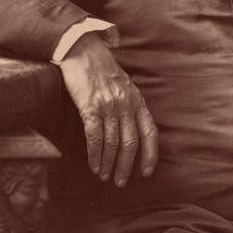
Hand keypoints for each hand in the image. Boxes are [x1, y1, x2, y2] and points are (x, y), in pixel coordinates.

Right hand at [58, 32, 158, 186]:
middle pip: (130, 143)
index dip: (150, 155)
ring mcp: (108, 106)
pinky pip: (95, 137)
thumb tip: (132, 130)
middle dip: (126, 166)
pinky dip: (95, 155)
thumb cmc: (102, 69)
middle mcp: (126, 105)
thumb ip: (130, 105)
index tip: (146, 172)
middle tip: (120, 182)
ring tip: (104, 176)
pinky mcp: (90, 106)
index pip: (150, 132)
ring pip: (112, 144)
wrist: (83, 50)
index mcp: (137, 100)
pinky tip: (94, 165)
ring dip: (108, 164)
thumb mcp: (125, 85)